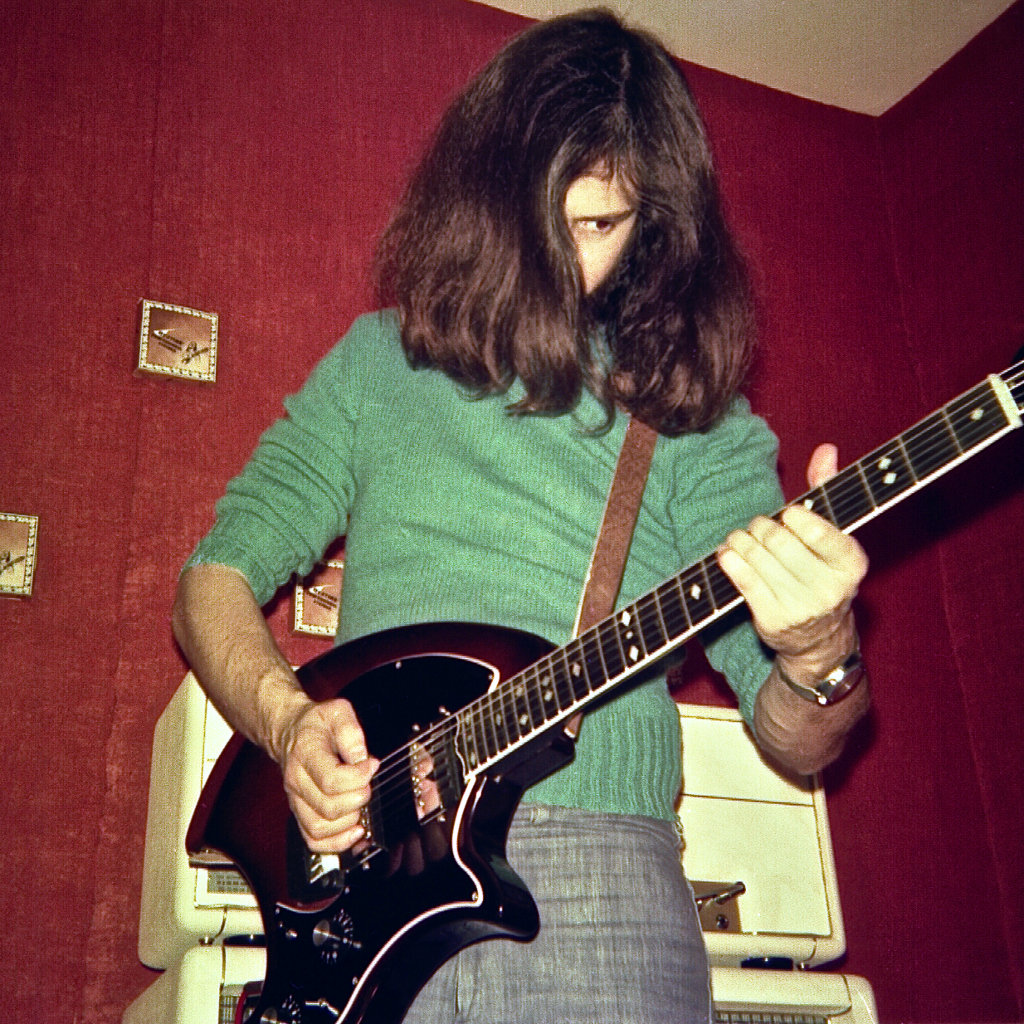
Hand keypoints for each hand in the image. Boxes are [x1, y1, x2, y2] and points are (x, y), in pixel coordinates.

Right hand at [279, 697, 378, 853]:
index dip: (359, 777)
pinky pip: (314, 841)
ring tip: (361, 805)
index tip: (372, 765)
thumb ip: (351, 731)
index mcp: (305, 755)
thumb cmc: (316, 724)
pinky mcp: (300, 814)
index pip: (331, 780)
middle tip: (368, 784)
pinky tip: (354, 830)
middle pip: (328, 807)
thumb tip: (362, 758)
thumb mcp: (337, 712)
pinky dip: (336, 842)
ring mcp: (296, 801)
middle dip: (358, 798)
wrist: (290, 732)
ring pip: (320, 828)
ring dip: (349, 822)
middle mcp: (297, 782)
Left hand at [716, 444, 867, 664]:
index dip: (793, 517)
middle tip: (757, 528)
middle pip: (777, 539)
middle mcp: (830, 587)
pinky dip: (729, 560)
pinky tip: (728, 555)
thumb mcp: (832, 537)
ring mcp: (801, 606)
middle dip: (760, 527)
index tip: (788, 516)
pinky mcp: (773, 619)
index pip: (815, 527)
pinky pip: (741, 578)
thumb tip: (826, 449)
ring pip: (756, 556)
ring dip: (740, 541)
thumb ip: (826, 491)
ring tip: (740, 540)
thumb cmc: (821, 573)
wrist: (818, 639)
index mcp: (851, 562)